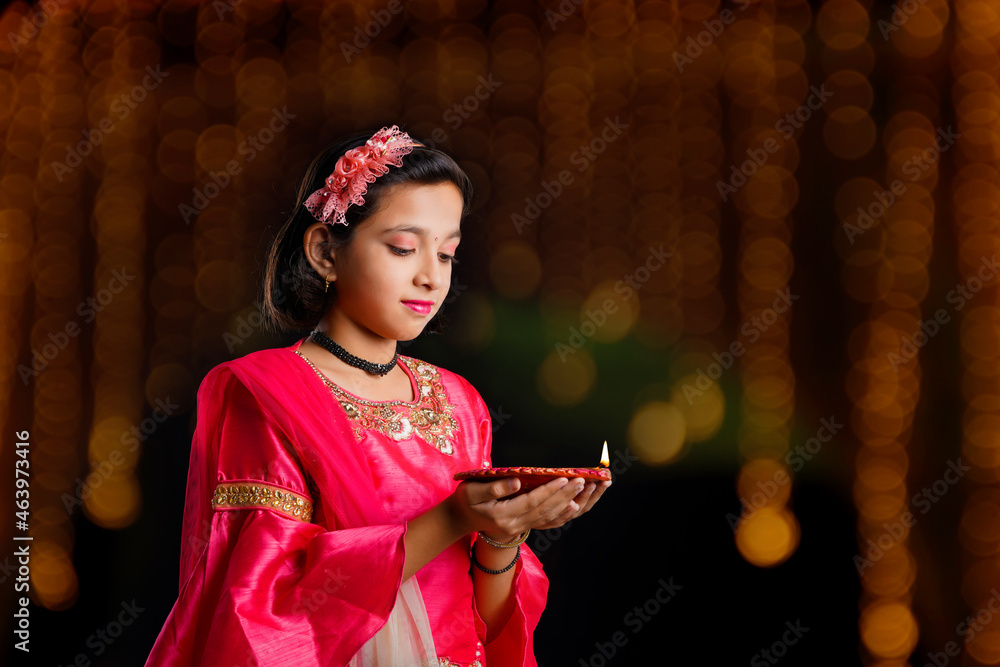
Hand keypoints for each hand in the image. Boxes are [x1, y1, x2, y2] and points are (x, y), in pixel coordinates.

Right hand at [446, 476, 611, 540]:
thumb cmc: (465, 500)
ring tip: (587, 489)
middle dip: (567, 495)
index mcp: (503, 515)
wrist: (460, 520)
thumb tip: (517, 481)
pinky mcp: (525, 527)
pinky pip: (549, 523)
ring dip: (571, 503)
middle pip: (546, 510)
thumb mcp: (471, 491)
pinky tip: (577, 506)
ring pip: (551, 518)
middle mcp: (515, 525)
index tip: (565, 478)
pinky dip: (564, 515)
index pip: (532, 502)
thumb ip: (493, 487)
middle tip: (584, 480)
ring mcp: (521, 528)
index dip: (550, 491)